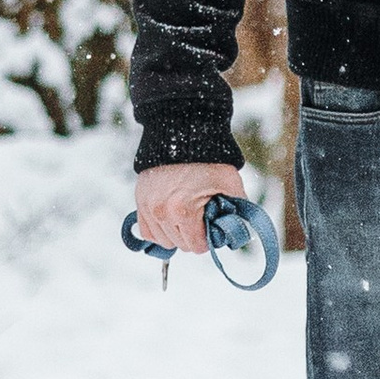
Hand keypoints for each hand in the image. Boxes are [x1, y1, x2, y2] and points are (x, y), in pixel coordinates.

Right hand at [133, 160, 248, 255]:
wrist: (183, 132)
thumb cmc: (208, 158)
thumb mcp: (230, 183)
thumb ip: (237, 208)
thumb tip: (239, 226)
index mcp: (183, 211)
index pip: (195, 246)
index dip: (208, 239)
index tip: (213, 227)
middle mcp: (161, 212)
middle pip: (180, 245)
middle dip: (194, 236)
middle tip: (202, 219)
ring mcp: (147, 207)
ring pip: (162, 241)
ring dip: (176, 234)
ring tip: (188, 216)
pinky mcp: (140, 200)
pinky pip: (147, 231)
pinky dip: (159, 230)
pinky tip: (172, 220)